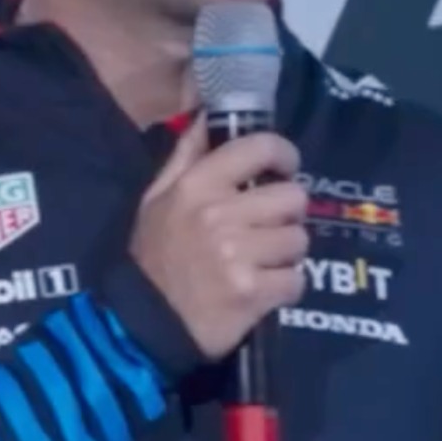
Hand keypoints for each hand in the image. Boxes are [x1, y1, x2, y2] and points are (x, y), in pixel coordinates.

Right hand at [128, 117, 308, 359]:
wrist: (142, 325)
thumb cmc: (154, 258)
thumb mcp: (156, 200)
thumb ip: (186, 157)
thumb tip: (206, 115)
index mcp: (196, 186)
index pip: (260, 148)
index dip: (284, 155)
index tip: (285, 168)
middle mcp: (220, 215)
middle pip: (294, 197)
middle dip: (287, 215)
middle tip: (268, 228)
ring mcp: (238, 254)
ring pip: (299, 240)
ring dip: (286, 254)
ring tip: (261, 262)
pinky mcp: (253, 291)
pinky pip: (297, 280)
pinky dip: (285, 288)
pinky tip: (262, 290)